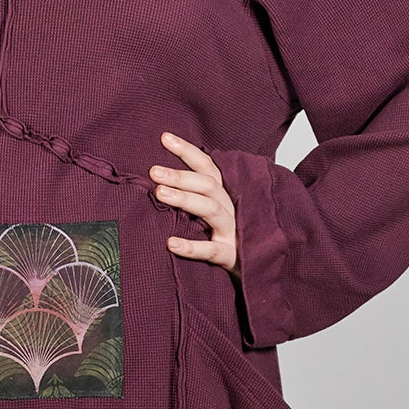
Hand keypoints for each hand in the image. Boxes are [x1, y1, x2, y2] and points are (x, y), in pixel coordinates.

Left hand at [150, 131, 237, 272]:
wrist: (254, 271)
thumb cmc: (226, 239)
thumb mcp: (212, 213)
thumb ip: (193, 197)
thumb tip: (158, 180)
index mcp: (224, 196)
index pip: (208, 167)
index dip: (187, 151)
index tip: (164, 137)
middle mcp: (231, 209)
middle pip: (208, 186)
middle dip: (180, 176)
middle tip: (154, 171)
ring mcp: (233, 232)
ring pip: (211, 210)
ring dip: (185, 199)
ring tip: (159, 193)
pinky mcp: (231, 256)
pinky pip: (212, 250)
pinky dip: (192, 247)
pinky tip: (171, 243)